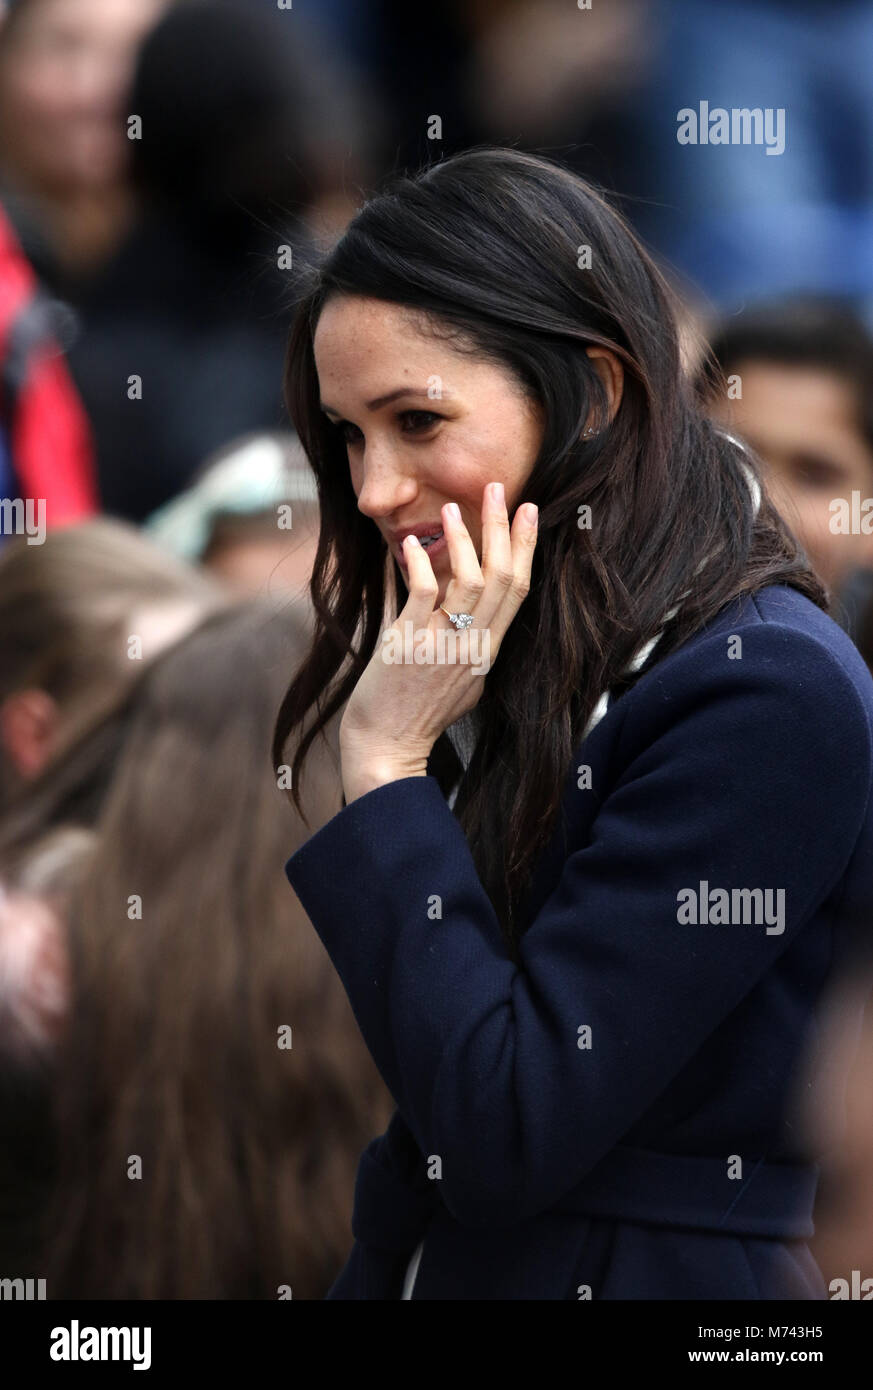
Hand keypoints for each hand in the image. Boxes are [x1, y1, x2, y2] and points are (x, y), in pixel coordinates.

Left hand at [340, 482, 538, 802]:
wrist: (387, 746)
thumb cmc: (418, 715)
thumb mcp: (460, 681)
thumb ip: (469, 645)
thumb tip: (469, 614)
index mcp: (487, 651)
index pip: (518, 590)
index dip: (525, 548)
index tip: (529, 513)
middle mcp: (472, 646)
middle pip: (503, 578)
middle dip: (504, 529)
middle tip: (501, 490)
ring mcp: (442, 645)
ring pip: (470, 581)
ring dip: (465, 539)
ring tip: (455, 508)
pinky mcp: (409, 644)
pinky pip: (424, 593)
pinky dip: (422, 564)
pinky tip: (413, 544)